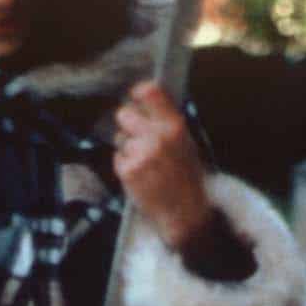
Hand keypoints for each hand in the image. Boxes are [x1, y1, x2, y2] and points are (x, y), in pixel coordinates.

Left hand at [112, 81, 212, 252]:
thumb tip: (146, 102)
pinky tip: (140, 175)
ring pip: (120, 138)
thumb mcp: (186, 143)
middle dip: (128, 124)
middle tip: (139, 137)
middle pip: (124, 114)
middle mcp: (156, 136)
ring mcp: (140, 153)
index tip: (136, 97)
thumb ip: (167, 123)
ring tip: (146, 164)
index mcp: (174, 126)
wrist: (185, 213)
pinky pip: (118, 157)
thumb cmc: (187, 179)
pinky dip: (125, 165)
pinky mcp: (127, 170)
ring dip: (128, 148)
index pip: (149, 92)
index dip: (138, 93)